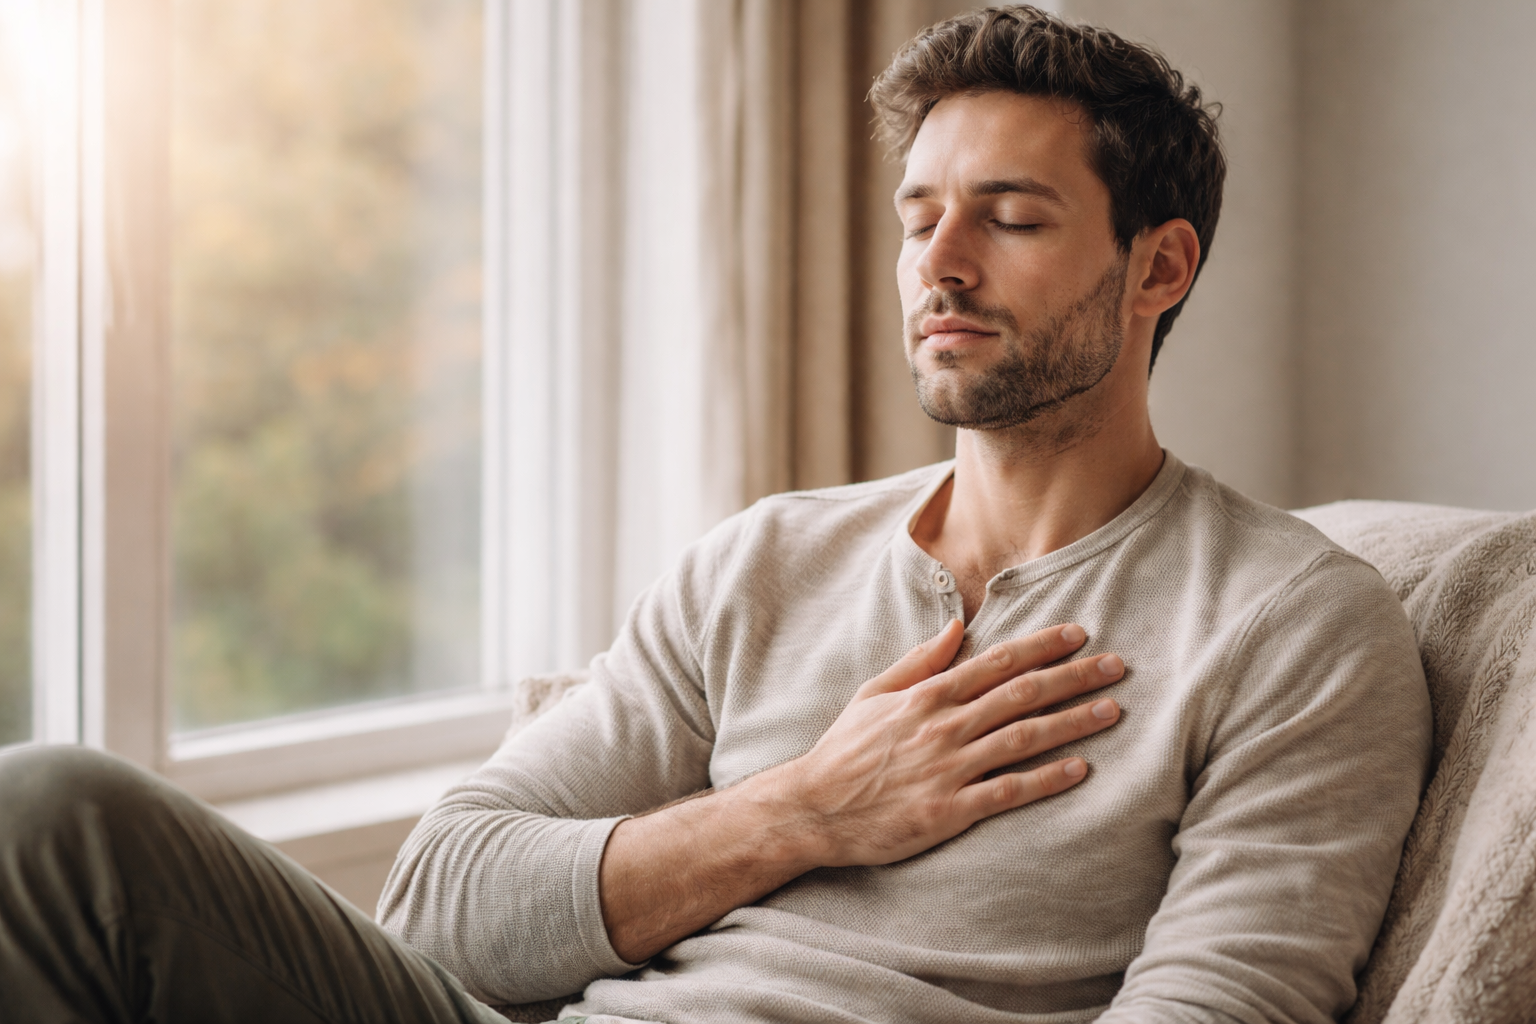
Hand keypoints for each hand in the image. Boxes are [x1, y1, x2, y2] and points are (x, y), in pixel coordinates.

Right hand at [774, 619, 1122, 866]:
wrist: (814, 808)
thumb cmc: (844, 750)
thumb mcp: (873, 693)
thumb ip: (920, 660)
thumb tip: (957, 625)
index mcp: (928, 695)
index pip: (996, 662)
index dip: (1041, 646)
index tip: (1079, 634)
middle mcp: (943, 726)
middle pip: (1021, 694)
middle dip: (1073, 676)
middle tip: (1117, 666)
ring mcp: (948, 768)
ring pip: (1023, 738)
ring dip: (1072, 722)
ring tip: (1112, 710)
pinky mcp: (949, 810)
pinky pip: (1008, 791)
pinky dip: (1046, 780)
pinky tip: (1080, 770)